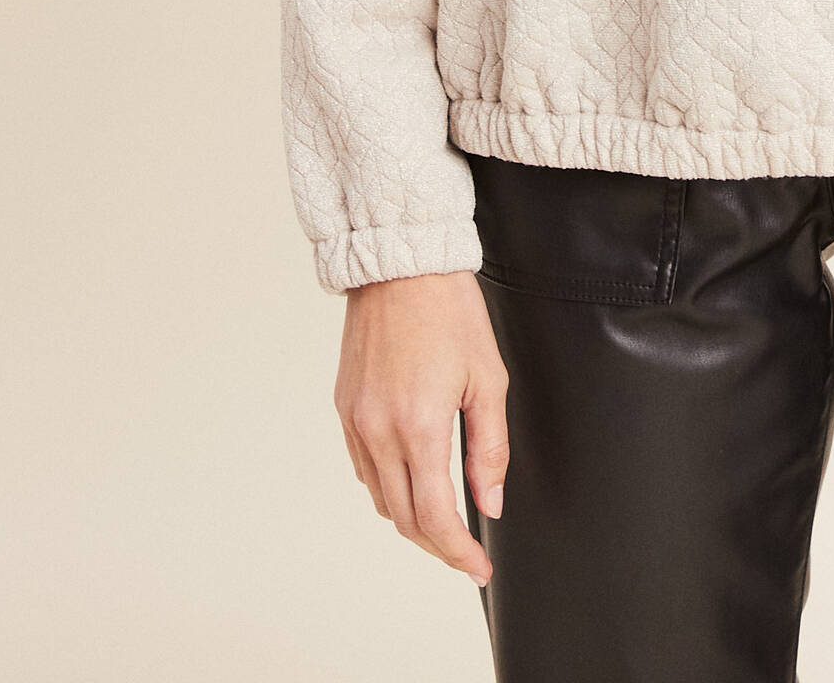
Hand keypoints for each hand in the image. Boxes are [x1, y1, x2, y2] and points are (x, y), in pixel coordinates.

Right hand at [334, 269, 508, 583]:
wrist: (401, 266)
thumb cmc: (450, 312)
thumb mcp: (488, 377)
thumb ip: (489, 447)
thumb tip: (488, 503)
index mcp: (419, 426)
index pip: (435, 517)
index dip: (458, 553)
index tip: (479, 567)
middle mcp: (379, 431)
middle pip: (404, 519)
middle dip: (438, 546)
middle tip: (466, 553)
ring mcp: (356, 421)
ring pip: (381, 498)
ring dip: (412, 518)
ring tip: (445, 519)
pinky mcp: (345, 408)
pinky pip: (364, 468)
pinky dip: (390, 486)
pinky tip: (414, 477)